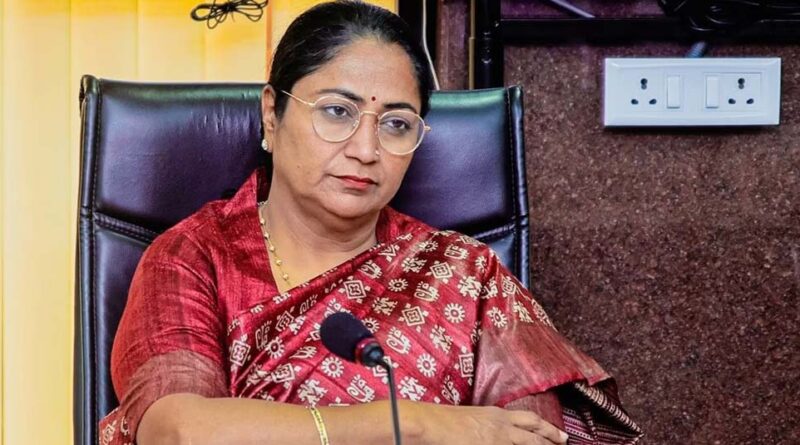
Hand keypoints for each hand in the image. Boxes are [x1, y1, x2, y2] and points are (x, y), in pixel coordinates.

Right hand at [403, 401, 568, 444]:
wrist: (432, 424)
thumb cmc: (444, 421)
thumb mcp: (471, 419)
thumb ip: (486, 426)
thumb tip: (492, 433)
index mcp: (496, 415)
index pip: (529, 420)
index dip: (546, 427)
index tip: (557, 434)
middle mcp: (502, 426)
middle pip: (534, 432)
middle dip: (552, 438)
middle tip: (565, 443)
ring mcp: (498, 439)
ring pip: (529, 443)